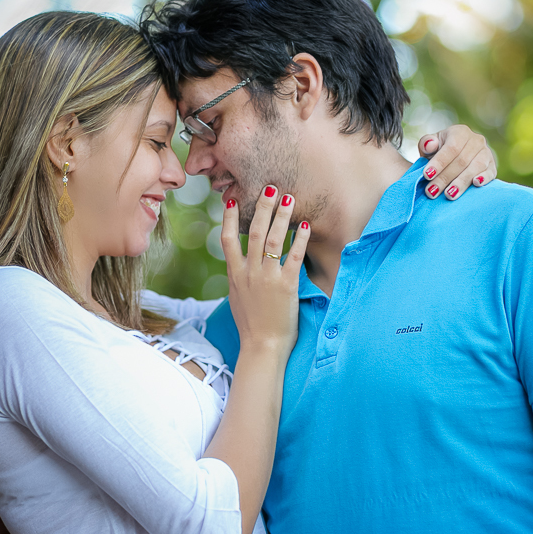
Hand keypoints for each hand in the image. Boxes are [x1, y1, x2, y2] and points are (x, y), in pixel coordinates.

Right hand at [222, 185, 308, 355]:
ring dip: (281, 216)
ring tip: (289, 198)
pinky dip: (300, 240)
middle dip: (262, 207)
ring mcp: (267, 278)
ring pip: (273, 239)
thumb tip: (237, 264)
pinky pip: (294, 256)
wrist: (261, 347)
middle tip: (270, 187)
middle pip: (254, 232)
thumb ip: (238, 278)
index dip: (228, 219)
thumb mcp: (236, 298)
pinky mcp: (286, 286)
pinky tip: (305, 226)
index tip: (230, 200)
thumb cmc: (251, 325)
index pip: (227, 240)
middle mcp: (249, 272)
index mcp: (235, 275)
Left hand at [418, 124, 496, 199]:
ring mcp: (486, 153)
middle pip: (461, 160)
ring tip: (449, 195)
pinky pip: (490, 172)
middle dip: (445, 178)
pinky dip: (484, 178)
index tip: (427, 175)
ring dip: (461, 182)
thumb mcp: (429, 146)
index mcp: (460, 132)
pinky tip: (475, 184)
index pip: (451, 148)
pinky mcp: (492, 166)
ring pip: (476, 167)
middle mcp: (476, 140)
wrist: (453, 160)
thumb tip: (430, 145)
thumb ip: (426, 144)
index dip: (439, 162)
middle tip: (432, 192)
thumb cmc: (438, 153)